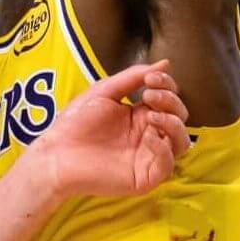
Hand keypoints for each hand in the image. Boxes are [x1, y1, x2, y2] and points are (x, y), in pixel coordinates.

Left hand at [27, 60, 190, 198]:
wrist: (57, 151)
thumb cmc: (76, 122)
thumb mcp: (105, 92)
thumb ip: (134, 77)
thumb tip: (165, 64)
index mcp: (140, 115)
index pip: (168, 100)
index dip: (167, 86)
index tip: (151, 78)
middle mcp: (148, 135)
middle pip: (179, 118)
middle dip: (171, 101)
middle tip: (150, 94)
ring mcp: (148, 156)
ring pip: (182, 142)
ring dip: (174, 124)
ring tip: (153, 115)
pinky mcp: (144, 177)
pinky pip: (168, 165)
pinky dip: (164, 148)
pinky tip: (149, 135)